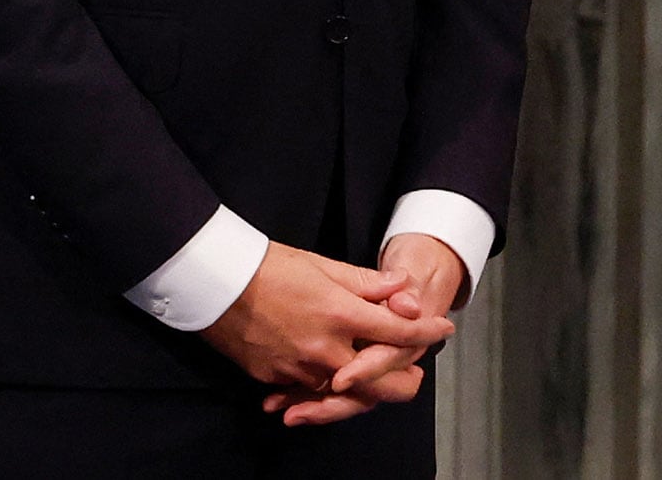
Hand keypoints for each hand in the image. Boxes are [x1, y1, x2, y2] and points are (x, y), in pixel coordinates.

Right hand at [204, 242, 446, 405]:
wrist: (217, 284)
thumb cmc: (271, 266)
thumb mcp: (324, 266)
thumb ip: (367, 283)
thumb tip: (403, 289)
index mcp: (341, 314)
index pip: (397, 332)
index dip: (426, 331)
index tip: (444, 328)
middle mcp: (324, 348)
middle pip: (378, 382)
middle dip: (403, 381)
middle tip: (416, 371)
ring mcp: (298, 368)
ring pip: (345, 394)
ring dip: (365, 389)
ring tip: (377, 378)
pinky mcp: (276, 379)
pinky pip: (309, 394)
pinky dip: (324, 393)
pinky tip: (332, 385)